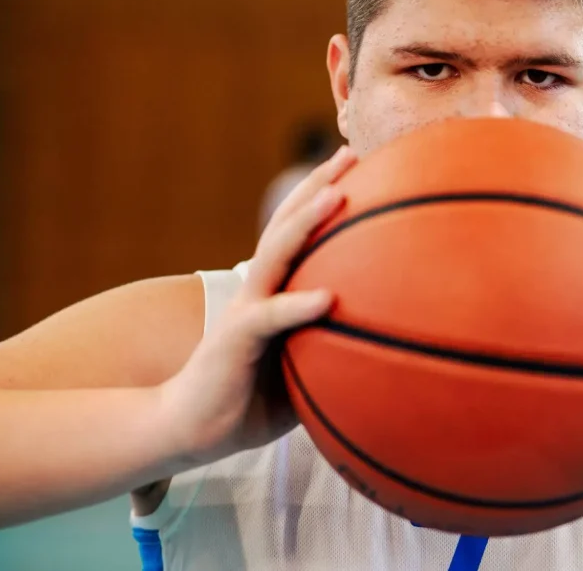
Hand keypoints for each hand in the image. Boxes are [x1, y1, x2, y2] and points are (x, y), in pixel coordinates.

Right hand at [160, 146, 357, 465]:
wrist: (192, 428)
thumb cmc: (251, 399)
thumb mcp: (304, 369)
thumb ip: (335, 349)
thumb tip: (390, 350)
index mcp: (275, 290)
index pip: (300, 233)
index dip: (324, 197)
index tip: (361, 168)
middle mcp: (259, 289)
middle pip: (287, 224)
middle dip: (317, 185)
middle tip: (350, 153)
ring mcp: (246, 309)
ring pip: (276, 253)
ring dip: (306, 221)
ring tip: (337, 194)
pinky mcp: (236, 339)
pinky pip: (270, 318)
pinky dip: (298, 305)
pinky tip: (328, 298)